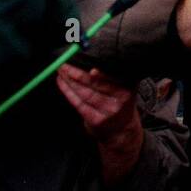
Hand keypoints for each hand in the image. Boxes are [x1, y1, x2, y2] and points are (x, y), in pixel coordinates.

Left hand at [56, 64, 143, 183]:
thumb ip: (112, 75)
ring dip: (70, 81)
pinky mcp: (96, 120)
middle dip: (78, 74)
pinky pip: (79, 104)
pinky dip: (68, 92)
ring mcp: (107, 112)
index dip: (100, 75)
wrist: (121, 129)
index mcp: (128, 88)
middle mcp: (119, 101)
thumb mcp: (124, 87)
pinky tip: (62, 82)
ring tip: (62, 71)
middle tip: (66, 64)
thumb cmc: (119, 102)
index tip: (90, 69)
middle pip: (95, 86)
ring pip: (85, 94)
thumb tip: (90, 61)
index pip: (111, 79)